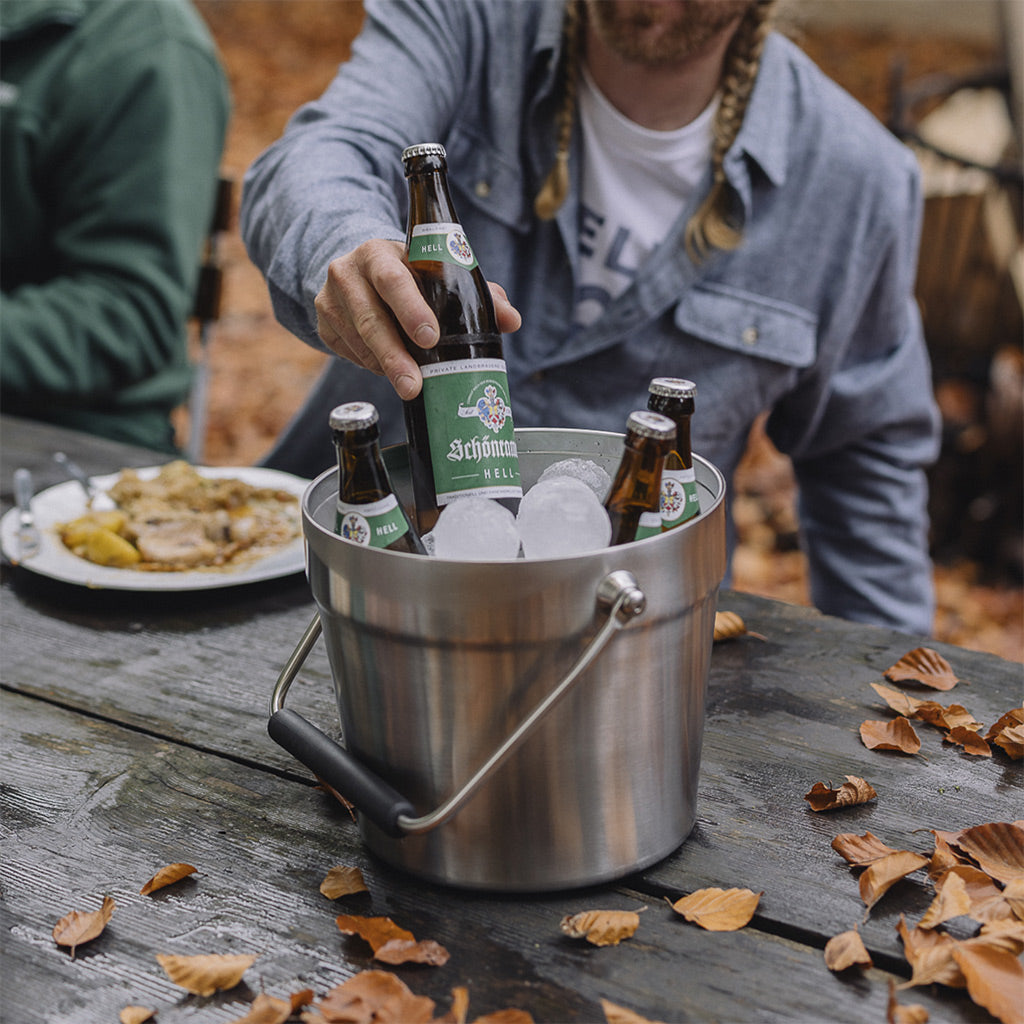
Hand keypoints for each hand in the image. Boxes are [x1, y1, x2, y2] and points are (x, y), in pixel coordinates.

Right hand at [314, 239, 520, 399]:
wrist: (359, 272)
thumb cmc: (410, 275)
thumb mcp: (437, 273)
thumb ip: (478, 293)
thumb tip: (511, 321)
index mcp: (380, 253)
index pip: (393, 280)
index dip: (411, 309)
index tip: (430, 337)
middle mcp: (347, 272)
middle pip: (370, 319)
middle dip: (394, 357)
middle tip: (414, 386)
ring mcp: (329, 299)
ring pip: (358, 342)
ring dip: (384, 367)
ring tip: (409, 384)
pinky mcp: (322, 324)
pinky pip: (348, 354)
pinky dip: (371, 366)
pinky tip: (387, 370)